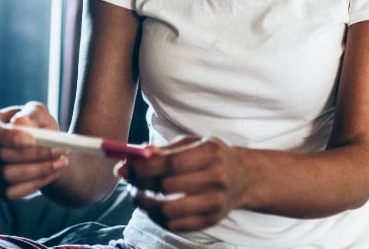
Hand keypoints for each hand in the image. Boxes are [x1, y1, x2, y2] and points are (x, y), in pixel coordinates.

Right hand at [0, 101, 68, 199]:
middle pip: (0, 154)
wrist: (46, 147)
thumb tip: (20, 121)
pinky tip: (54, 173)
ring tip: (62, 161)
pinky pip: (13, 192)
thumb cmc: (37, 125)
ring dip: (39, 169)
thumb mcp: (38, 112)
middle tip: (60, 150)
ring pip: (7, 175)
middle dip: (32, 154)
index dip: (7, 136)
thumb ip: (31, 113)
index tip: (32, 140)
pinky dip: (37, 183)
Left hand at [116, 137, 248, 231]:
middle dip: (140, 185)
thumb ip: (164, 150)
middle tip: (127, 181)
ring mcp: (216, 202)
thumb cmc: (211, 157)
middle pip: (167, 187)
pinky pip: (176, 225)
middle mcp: (216, 178)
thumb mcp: (193, 143)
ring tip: (138, 196)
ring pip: (169, 211)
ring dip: (145, 205)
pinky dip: (157, 218)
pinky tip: (152, 207)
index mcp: (210, 153)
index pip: (171, 163)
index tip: (124, 167)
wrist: (244, 177)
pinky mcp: (212, 220)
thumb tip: (134, 155)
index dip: (143, 167)